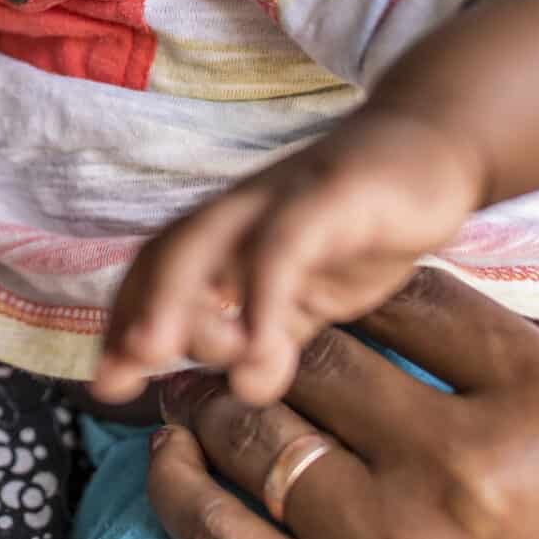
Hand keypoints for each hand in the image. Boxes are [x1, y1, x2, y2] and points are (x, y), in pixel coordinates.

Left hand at [93, 113, 486, 404]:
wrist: (433, 151)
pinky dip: (262, 294)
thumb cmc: (358, 230)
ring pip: (207, 245)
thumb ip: (272, 340)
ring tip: (174, 359)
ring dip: (181, 303)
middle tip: (120, 377)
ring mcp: (275, 199)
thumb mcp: (307, 297)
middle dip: (137, 314)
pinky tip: (261, 346)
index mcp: (224, 238)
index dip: (123, 326)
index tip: (106, 385)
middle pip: (166, 257)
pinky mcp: (327, 195)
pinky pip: (283, 245)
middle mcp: (235, 215)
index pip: (155, 276)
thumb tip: (242, 387)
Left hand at [143, 268, 538, 538]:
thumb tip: (469, 259)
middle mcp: (469, 471)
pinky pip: (220, 529)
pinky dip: (180, 479)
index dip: (358, 288)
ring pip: (262, 429)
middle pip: (325, 357)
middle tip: (238, 323)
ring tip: (198, 379)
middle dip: (276, 335)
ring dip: (217, 396)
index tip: (329, 288)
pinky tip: (176, 446)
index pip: (412, 301)